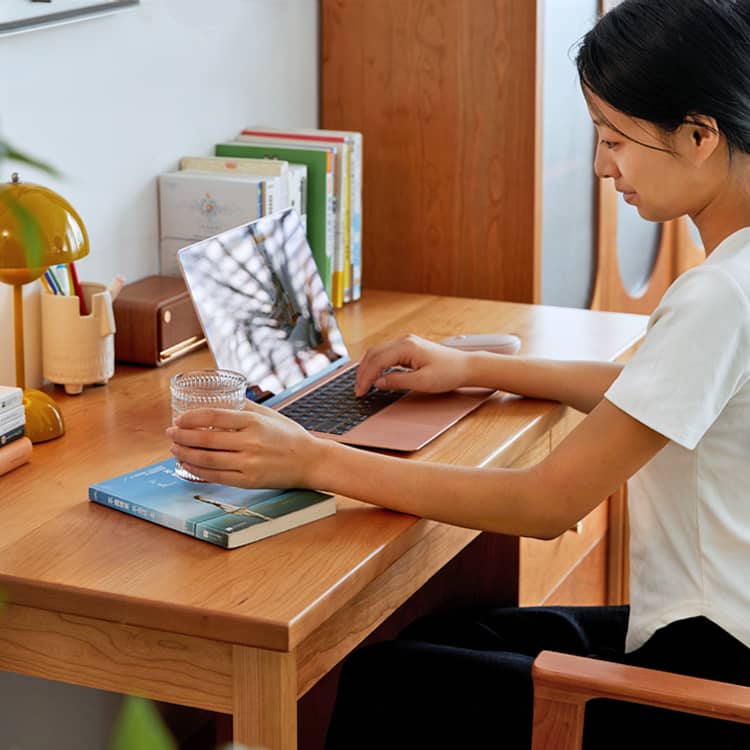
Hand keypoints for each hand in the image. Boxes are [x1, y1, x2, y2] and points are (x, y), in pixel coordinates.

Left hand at [166, 404, 322, 488]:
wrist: (310, 461)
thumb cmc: (289, 436)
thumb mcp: (269, 415)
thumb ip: (245, 407)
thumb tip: (220, 400)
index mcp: (254, 422)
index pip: (214, 417)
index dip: (191, 418)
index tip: (179, 419)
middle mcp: (249, 442)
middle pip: (205, 439)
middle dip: (182, 436)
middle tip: (170, 433)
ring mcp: (248, 463)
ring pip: (207, 459)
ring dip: (185, 453)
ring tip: (174, 448)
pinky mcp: (248, 480)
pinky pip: (215, 476)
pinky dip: (197, 470)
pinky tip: (187, 464)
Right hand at [354, 334, 471, 395]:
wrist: (466, 367)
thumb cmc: (449, 373)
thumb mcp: (422, 382)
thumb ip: (397, 381)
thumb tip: (377, 382)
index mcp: (406, 346)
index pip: (377, 361)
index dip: (365, 378)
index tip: (360, 392)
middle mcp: (404, 341)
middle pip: (373, 354)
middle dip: (363, 372)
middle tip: (358, 390)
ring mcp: (406, 343)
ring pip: (378, 353)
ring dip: (368, 368)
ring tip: (363, 384)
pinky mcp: (409, 348)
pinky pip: (386, 354)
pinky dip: (377, 365)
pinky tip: (375, 376)